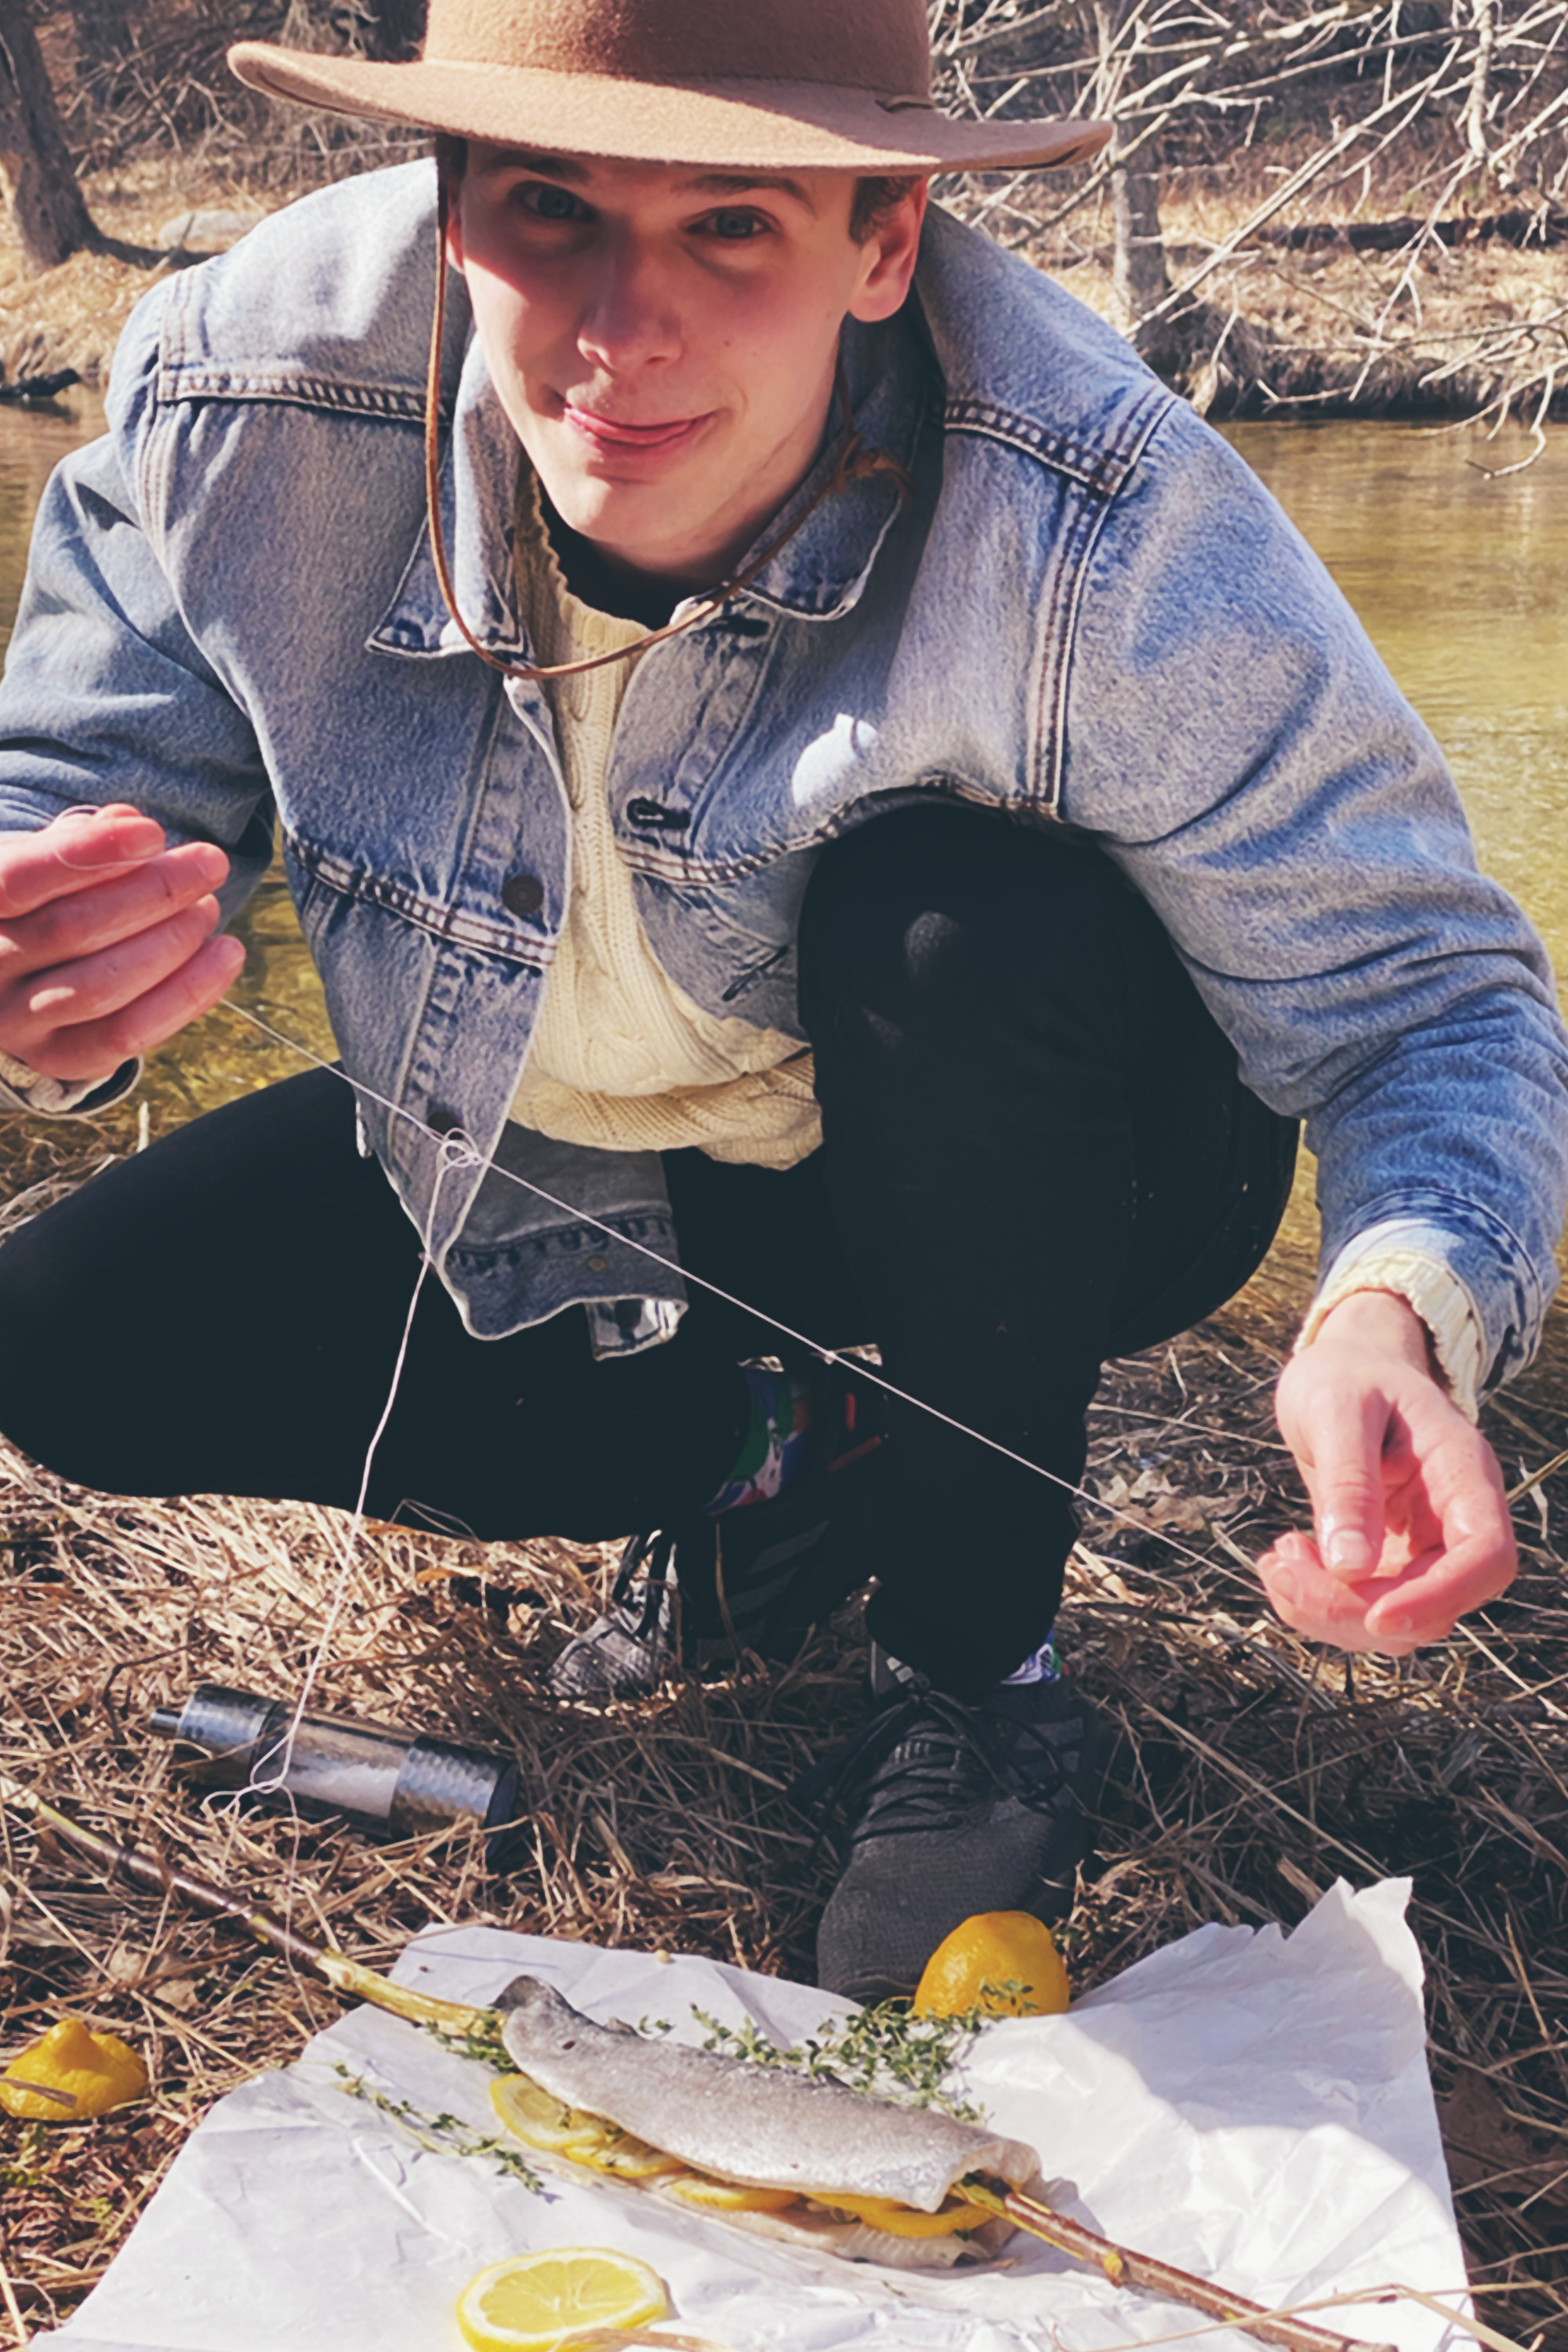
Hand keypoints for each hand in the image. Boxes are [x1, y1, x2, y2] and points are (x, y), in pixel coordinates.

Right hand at [0, 804, 244, 1083]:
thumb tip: (125, 821)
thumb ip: (79, 839)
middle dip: (155, 892)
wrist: (16, 979)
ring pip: (102, 985)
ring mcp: (17, 1020)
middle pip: (72, 928)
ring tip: (209, 908)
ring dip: (172, 943)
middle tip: (210, 863)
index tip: (154, 834)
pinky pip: (129, 1034)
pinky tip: (226, 955)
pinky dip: (188, 994)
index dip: (91, 853)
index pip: (20, 877)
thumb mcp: (42, 860)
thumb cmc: (40, 900)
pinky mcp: (60, 1057)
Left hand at [1258, 1289, 1514, 1654]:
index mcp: (1463, 1471)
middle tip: (1282, 1568)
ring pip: (1399, 1621)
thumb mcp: (1336, 1409)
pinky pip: (1364, 1607)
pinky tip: (1286, 1560)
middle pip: (1438, 1603)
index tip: (1376, 1616)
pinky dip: (1318, 1602)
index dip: (1439, 1597)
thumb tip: (1351, 1567)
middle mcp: (1454, 1517)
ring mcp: (1425, 1545)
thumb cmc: (1347, 1376)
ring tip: (1277, 1561)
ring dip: (1329, 1612)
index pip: (1485, 1555)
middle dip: (1357, 1609)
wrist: (1344, 1371)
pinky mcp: (1391, 1561)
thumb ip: (1348, 1483)